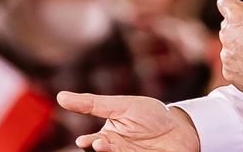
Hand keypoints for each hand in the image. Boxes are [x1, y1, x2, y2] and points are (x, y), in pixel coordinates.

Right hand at [56, 92, 198, 151]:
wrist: (182, 128)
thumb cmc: (151, 115)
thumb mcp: (121, 105)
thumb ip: (92, 103)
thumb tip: (60, 97)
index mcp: (107, 136)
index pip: (91, 142)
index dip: (88, 143)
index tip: (86, 141)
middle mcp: (116, 150)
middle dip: (99, 150)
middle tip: (99, 145)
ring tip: (109, 146)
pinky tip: (127, 151)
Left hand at [217, 0, 242, 101]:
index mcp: (237, 15)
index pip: (224, 1)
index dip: (233, 1)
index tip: (240, 6)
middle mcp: (227, 35)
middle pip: (228, 25)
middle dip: (241, 26)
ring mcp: (227, 56)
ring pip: (230, 46)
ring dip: (241, 46)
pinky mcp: (229, 73)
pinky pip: (233, 64)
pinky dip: (242, 64)